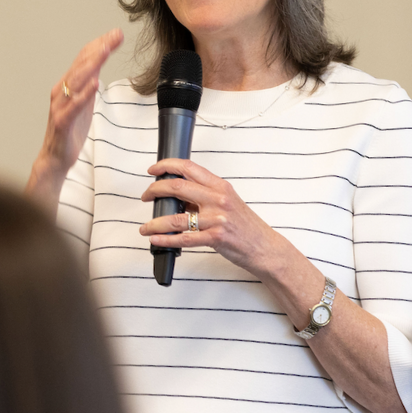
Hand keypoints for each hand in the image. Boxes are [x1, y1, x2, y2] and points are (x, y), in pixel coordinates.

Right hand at [26, 28, 122, 215]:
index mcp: (68, 84)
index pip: (84, 59)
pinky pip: (73, 106)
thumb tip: (99, 65)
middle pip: (82, 64)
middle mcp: (62, 90)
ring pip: (76, 80)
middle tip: (115, 35)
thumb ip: (89, 83)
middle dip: (100, 48)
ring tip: (105, 51)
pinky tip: (94, 83)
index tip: (116, 34)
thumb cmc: (70, 129)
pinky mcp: (62, 122)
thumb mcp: (84, 102)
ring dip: (92, 64)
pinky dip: (84, 94)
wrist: (56, 157)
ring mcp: (61, 105)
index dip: (100, 45)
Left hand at [138, 158, 285, 276]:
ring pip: (176, 218)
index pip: (188, 167)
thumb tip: (177, 194)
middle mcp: (218, 199)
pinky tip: (156, 239)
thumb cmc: (246, 225)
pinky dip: (165, 239)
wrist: (265, 248)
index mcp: (220, 186)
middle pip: (177, 187)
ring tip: (146, 226)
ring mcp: (217, 219)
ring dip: (155, 222)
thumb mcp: (228, 202)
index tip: (153, 170)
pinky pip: (183, 239)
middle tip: (146, 196)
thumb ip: (204, 195)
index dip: (167, 165)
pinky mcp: (215, 238)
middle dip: (155, 190)